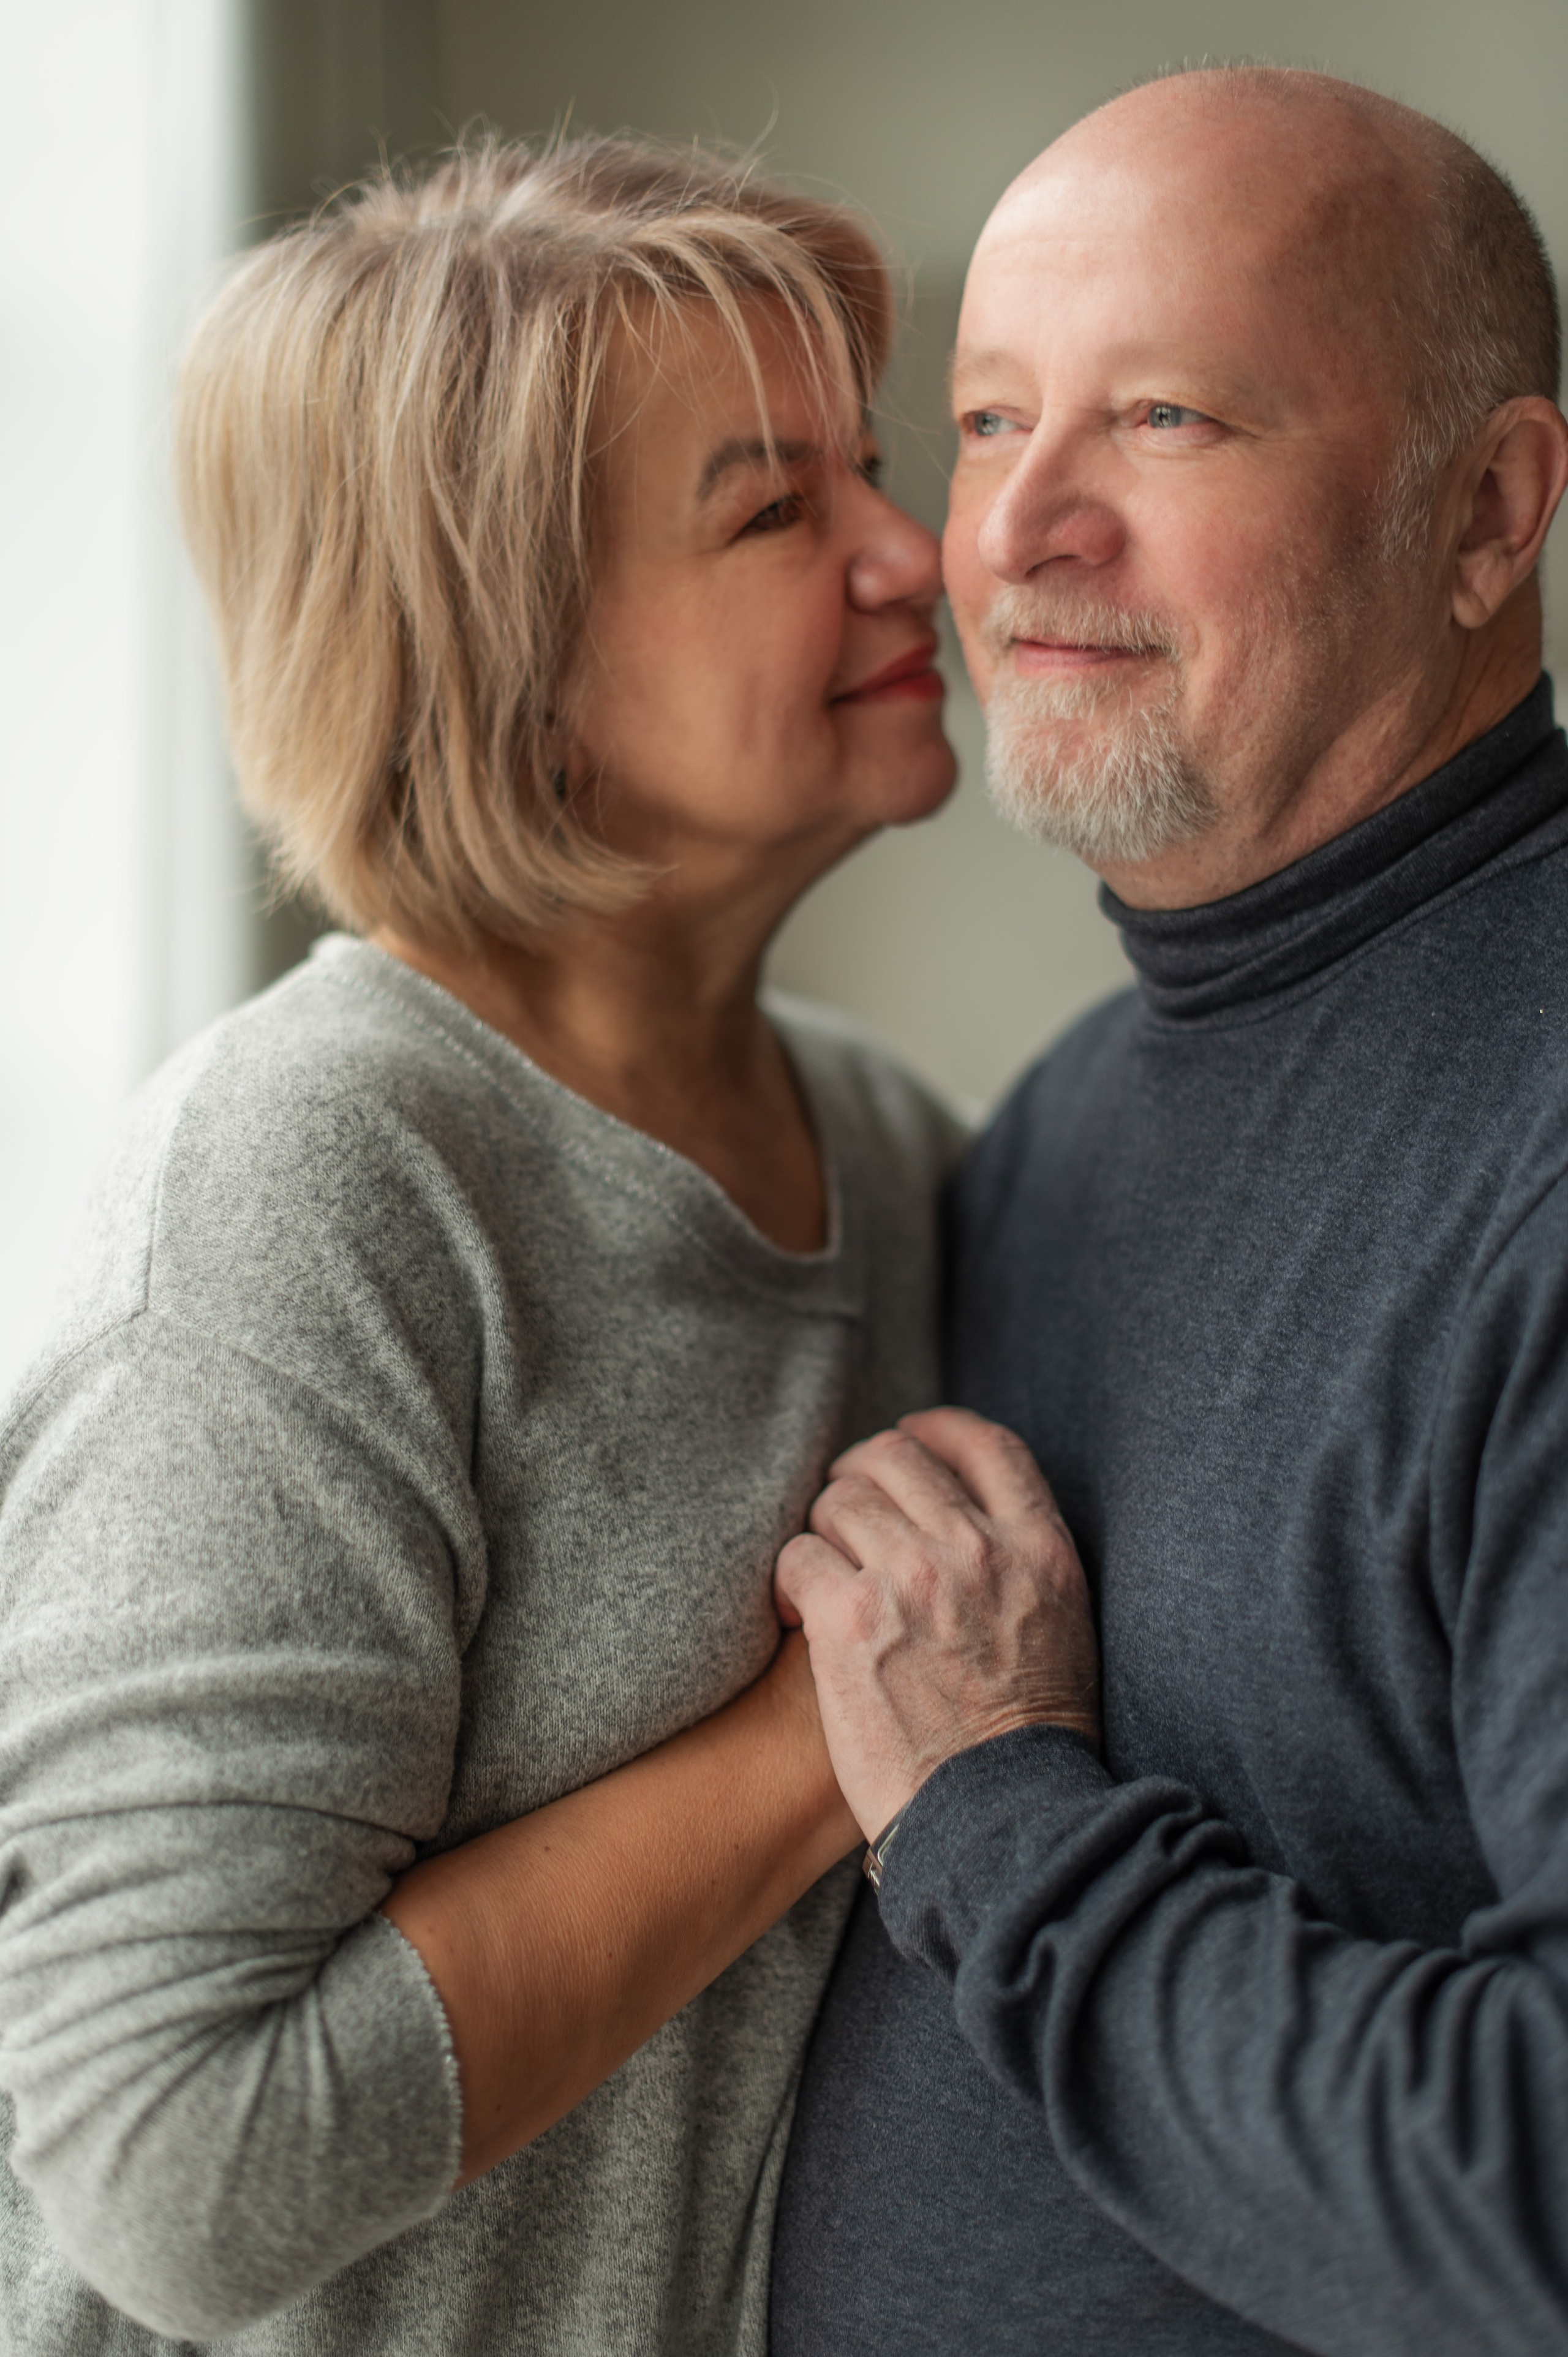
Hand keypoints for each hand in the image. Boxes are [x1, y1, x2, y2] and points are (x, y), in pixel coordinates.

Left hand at [775, 1407, 1098, 1839]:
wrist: (998, 1818)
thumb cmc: (1027, 1738)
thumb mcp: (1060, 1626)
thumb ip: (1022, 1561)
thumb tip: (974, 1519)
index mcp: (1040, 1549)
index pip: (984, 1446)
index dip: (937, 1431)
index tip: (909, 1436)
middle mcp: (978, 1550)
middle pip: (896, 1458)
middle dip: (860, 1475)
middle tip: (843, 1513)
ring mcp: (912, 1580)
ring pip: (838, 1501)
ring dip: (823, 1530)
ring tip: (824, 1574)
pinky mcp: (849, 1620)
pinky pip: (797, 1557)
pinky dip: (789, 1579)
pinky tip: (797, 1612)